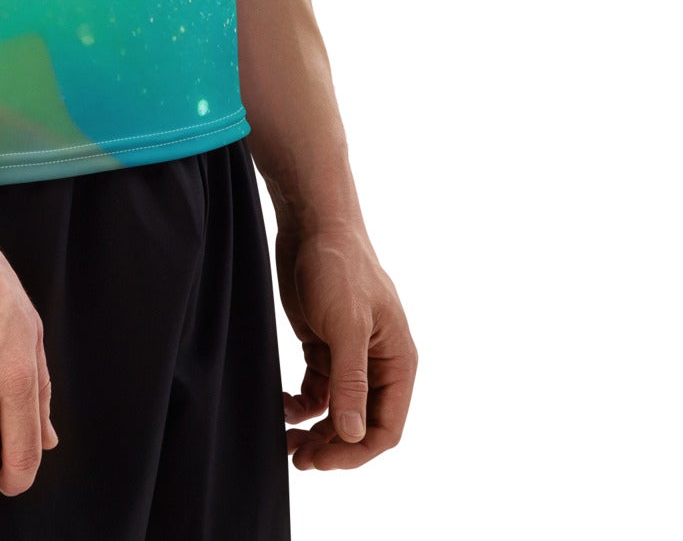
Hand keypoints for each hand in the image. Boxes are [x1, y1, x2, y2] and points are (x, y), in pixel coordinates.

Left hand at [273, 216, 415, 470]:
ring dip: (316, 431)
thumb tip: (354, 435)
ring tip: (287, 440)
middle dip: (333, 446)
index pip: (386, 427)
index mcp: (398, 361)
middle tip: (297, 456)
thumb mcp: (346, 325)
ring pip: (338, 412)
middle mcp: (378, 363)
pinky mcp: (324, 345)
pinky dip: (303, 406)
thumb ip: (352, 381)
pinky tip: (284, 405)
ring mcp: (350, 355)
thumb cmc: (339, 266)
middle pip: (361, 425)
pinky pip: (318, 391)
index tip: (321, 460)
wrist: (312, 223)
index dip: (356, 452)